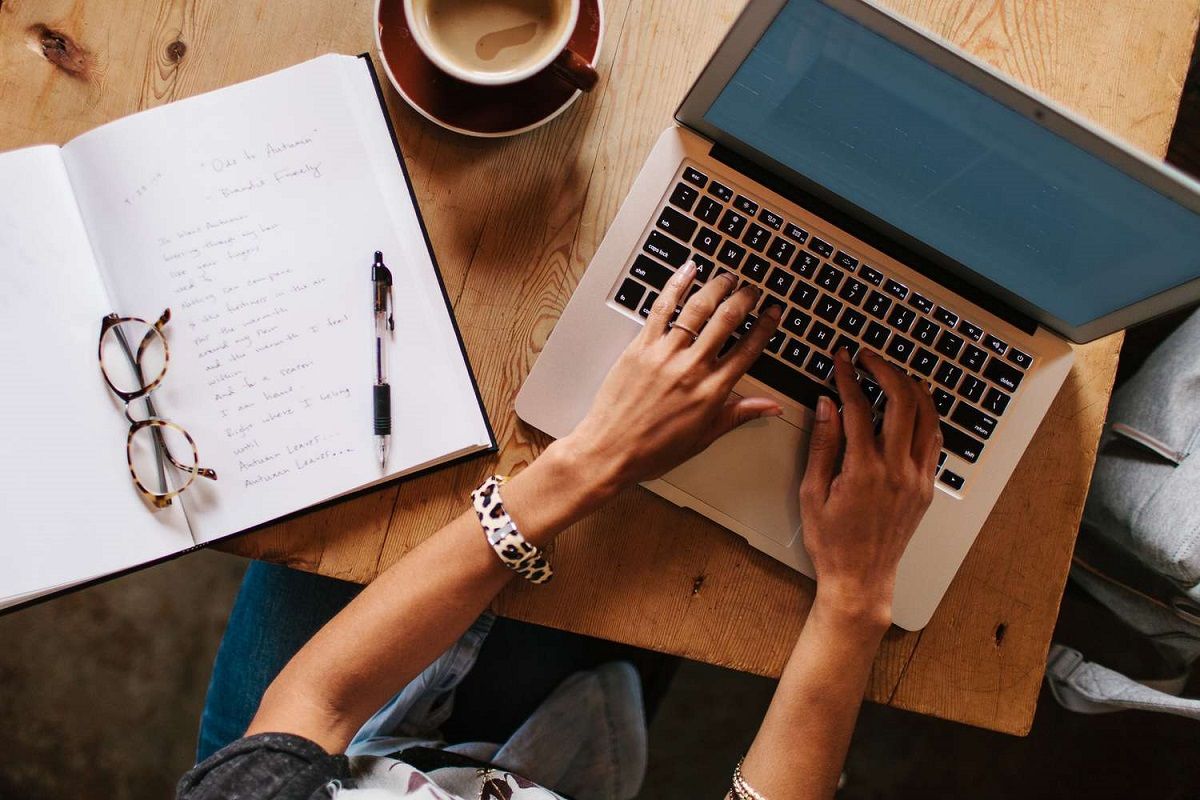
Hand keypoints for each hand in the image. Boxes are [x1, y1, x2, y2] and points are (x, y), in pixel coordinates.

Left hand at [561, 262, 782, 490]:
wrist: (610, 451)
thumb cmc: (653, 450)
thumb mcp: (704, 436)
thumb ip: (739, 414)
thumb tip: (771, 406)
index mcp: (712, 392)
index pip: (748, 350)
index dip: (765, 327)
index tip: (773, 313)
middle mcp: (691, 368)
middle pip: (727, 320)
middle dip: (745, 299)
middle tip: (752, 290)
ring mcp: (665, 354)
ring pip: (698, 308)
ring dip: (717, 287)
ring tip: (728, 277)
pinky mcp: (640, 347)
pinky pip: (662, 307)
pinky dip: (676, 284)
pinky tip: (688, 270)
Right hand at [799, 348, 940, 626]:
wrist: (861, 579)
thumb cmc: (832, 542)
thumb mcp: (812, 492)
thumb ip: (822, 445)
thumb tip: (826, 405)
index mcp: (863, 471)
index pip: (859, 408)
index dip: (848, 377)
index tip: (841, 360)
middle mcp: (897, 471)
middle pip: (901, 402)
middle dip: (884, 370)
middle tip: (868, 357)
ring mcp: (917, 478)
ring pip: (925, 416)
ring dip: (910, 387)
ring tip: (892, 373)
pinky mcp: (926, 487)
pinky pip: (933, 440)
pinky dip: (925, 415)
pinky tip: (913, 405)